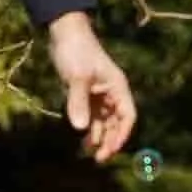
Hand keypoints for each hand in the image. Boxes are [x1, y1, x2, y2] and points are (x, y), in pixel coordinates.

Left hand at [45, 12, 136, 162]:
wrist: (63, 32)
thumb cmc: (75, 51)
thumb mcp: (77, 77)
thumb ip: (79, 102)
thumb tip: (80, 129)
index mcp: (117, 87)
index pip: (127, 116)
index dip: (122, 134)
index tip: (111, 149)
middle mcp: (112, 92)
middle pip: (117, 122)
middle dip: (110, 140)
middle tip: (98, 158)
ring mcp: (99, 94)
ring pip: (104, 122)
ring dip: (99, 137)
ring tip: (90, 154)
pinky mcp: (87, 94)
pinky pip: (92, 116)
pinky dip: (89, 129)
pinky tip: (82, 141)